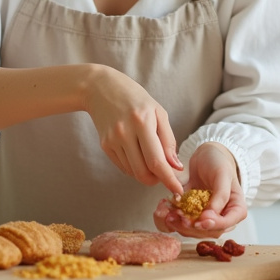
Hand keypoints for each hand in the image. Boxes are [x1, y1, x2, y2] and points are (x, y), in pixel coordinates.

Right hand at [81, 64, 183, 193]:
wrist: (101, 88)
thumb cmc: (135, 99)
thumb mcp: (158, 112)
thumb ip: (168, 140)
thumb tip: (176, 166)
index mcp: (142, 122)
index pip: (157, 161)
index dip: (168, 179)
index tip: (178, 190)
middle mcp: (125, 133)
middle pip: (144, 172)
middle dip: (157, 179)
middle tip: (164, 173)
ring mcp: (112, 140)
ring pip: (133, 172)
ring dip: (146, 173)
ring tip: (151, 159)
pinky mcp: (104, 145)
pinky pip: (124, 167)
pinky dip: (134, 167)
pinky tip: (138, 154)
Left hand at [153, 142, 246, 237]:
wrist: (206, 155)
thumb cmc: (219, 162)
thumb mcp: (223, 175)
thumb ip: (220, 196)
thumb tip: (210, 217)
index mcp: (235, 209)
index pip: (226, 224)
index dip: (212, 226)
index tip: (199, 221)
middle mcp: (222, 216)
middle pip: (208, 231)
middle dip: (191, 227)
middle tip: (179, 217)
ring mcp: (206, 216)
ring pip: (193, 230)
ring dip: (179, 225)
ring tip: (168, 214)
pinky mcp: (193, 214)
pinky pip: (183, 222)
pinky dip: (173, 219)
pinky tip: (166, 211)